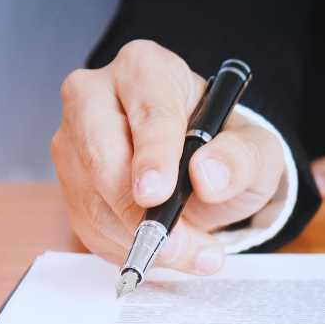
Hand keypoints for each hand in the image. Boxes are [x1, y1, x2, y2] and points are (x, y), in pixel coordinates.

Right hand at [51, 40, 283, 273]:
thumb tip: (208, 175)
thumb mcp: (256, 151)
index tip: (157, 193)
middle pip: (100, 153)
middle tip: (170, 244)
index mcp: (147, 70)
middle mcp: (97, 95)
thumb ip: (241, 159)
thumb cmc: (225, 148)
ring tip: (189, 253)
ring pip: (91, 196)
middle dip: (135, 208)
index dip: (153, 156)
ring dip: (137, 236)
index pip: (148, 111)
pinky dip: (125, 246)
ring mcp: (74, 138)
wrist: (205, 174)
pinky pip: (87, 222)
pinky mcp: (68, 181)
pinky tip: (161, 248)